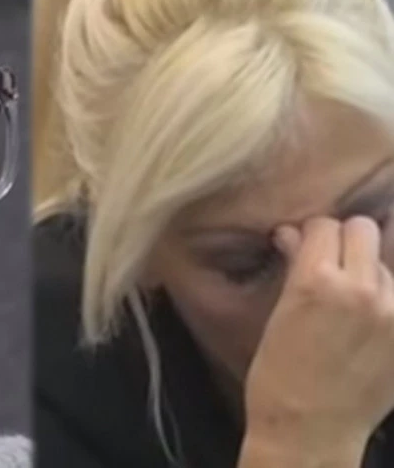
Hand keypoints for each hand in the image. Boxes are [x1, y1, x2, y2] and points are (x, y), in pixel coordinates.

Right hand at [243, 217, 393, 454]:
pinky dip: (387, 298)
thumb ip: (293, 268)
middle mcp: (362, 290)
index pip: (324, 226)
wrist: (310, 430)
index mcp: (317, 283)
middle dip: (344, 241)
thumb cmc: (277, 375)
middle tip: (331, 263)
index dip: (311, 234)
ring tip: (353, 298)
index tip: (304, 246)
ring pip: (387, 262)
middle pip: (363, 231)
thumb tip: (291, 234)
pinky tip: (372, 316)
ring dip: (370, 271)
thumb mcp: (276, 317)